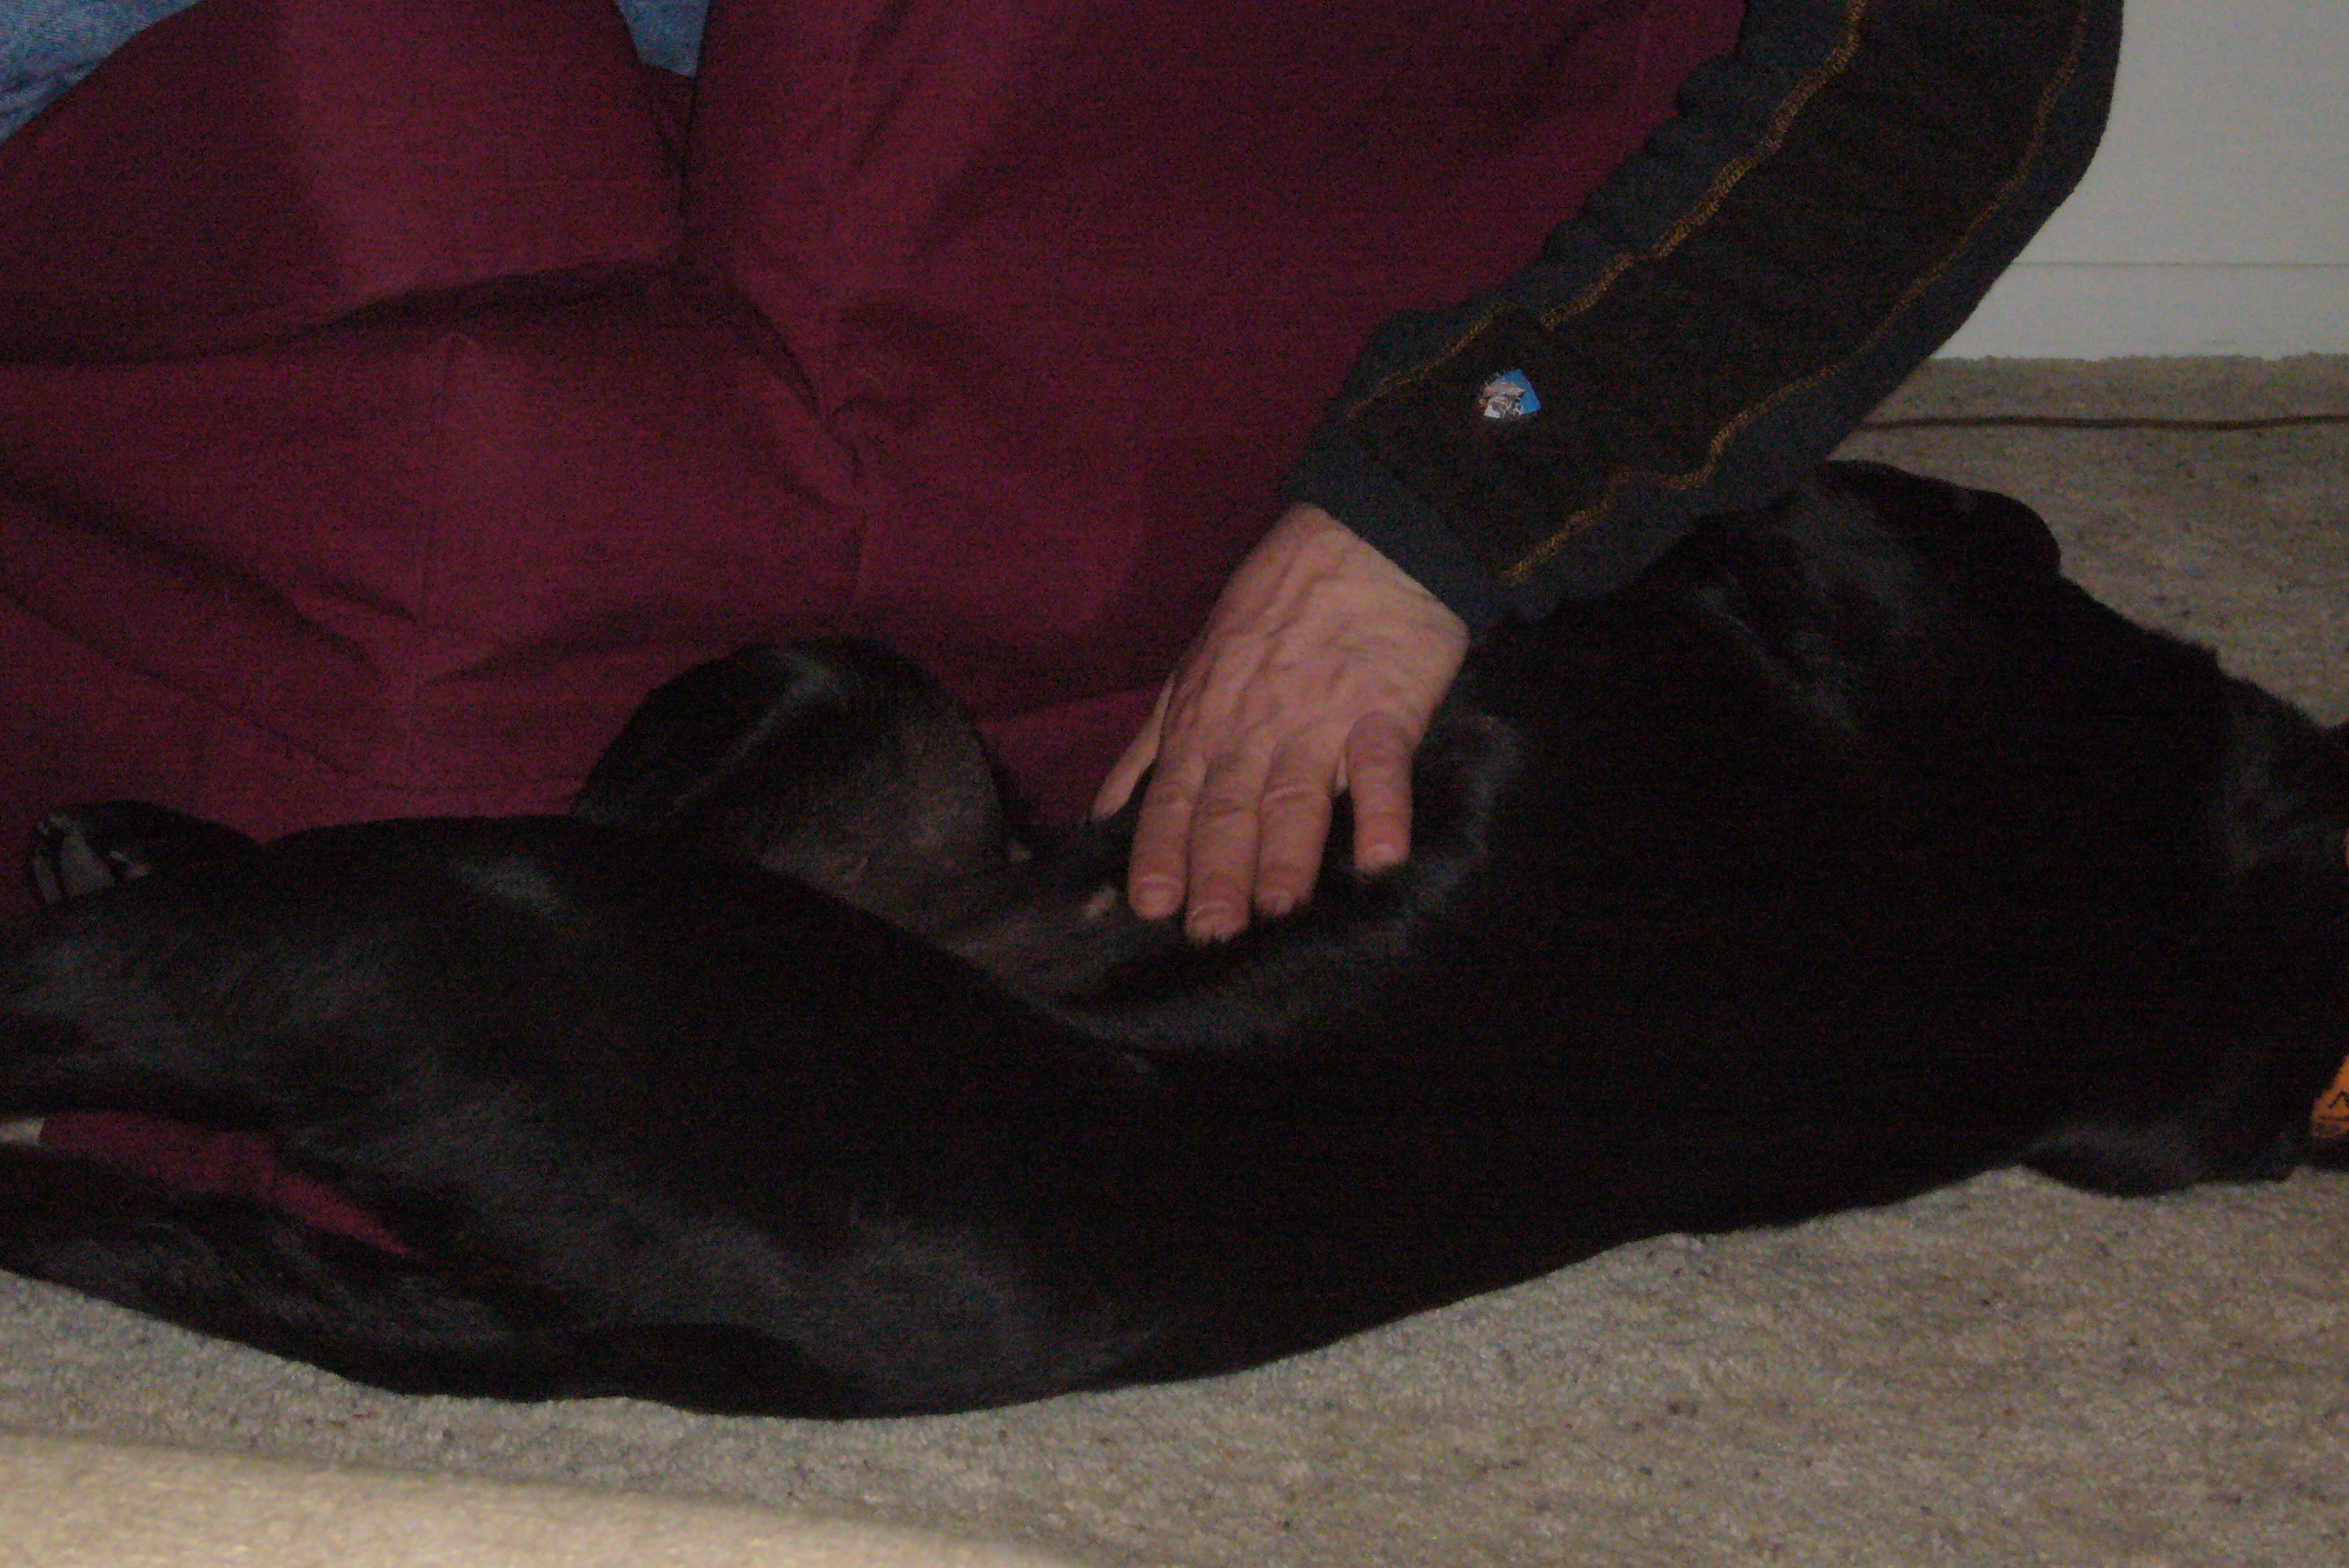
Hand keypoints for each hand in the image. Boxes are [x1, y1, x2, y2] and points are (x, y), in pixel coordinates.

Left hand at [1094, 502, 1469, 940]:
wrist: (1363, 540)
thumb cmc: (1272, 609)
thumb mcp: (1191, 671)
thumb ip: (1151, 750)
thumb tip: (1102, 817)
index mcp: (1203, 720)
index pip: (1172, 798)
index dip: (1158, 852)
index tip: (1146, 908)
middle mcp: (1254, 727)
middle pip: (1230, 808)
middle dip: (1216, 871)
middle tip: (1210, 933)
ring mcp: (1320, 718)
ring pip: (1296, 794)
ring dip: (1286, 853)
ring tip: (1278, 908)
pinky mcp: (1386, 708)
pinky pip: (1381, 766)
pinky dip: (1382, 811)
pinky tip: (1381, 858)